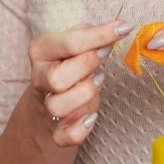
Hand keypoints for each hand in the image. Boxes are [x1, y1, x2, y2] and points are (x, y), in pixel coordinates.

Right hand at [28, 19, 131, 147]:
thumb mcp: (78, 42)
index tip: (124, 28)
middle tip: (103, 59)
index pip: (70, 43)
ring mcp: (45, 104)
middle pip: (57, 79)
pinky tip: (92, 116)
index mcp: (41, 50)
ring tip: (97, 81)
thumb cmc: (72, 61)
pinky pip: (63, 136)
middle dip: (86, 68)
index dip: (100, 36)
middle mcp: (39, 77)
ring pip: (58, 106)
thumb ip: (93, 35)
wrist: (56, 92)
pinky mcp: (55, 129)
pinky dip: (79, 129)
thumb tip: (119, 27)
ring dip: (84, 95)